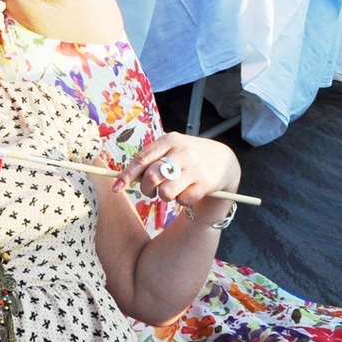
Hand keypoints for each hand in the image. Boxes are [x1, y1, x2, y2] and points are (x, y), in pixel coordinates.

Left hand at [114, 131, 240, 219]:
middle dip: (146, 189)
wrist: (225, 161)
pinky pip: (182, 201)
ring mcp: (195, 168)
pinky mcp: (206, 184)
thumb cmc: (187, 157)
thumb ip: (151, 160)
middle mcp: (183, 152)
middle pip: (152, 177)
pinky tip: (187, 193)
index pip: (142, 159)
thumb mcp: (171, 149)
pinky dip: (181, 201)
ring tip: (172, 191)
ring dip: (164, 196)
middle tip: (151, 191)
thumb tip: (124, 179)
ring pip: (165, 192)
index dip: (127, 175)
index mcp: (170, 140)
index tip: (116, 188)